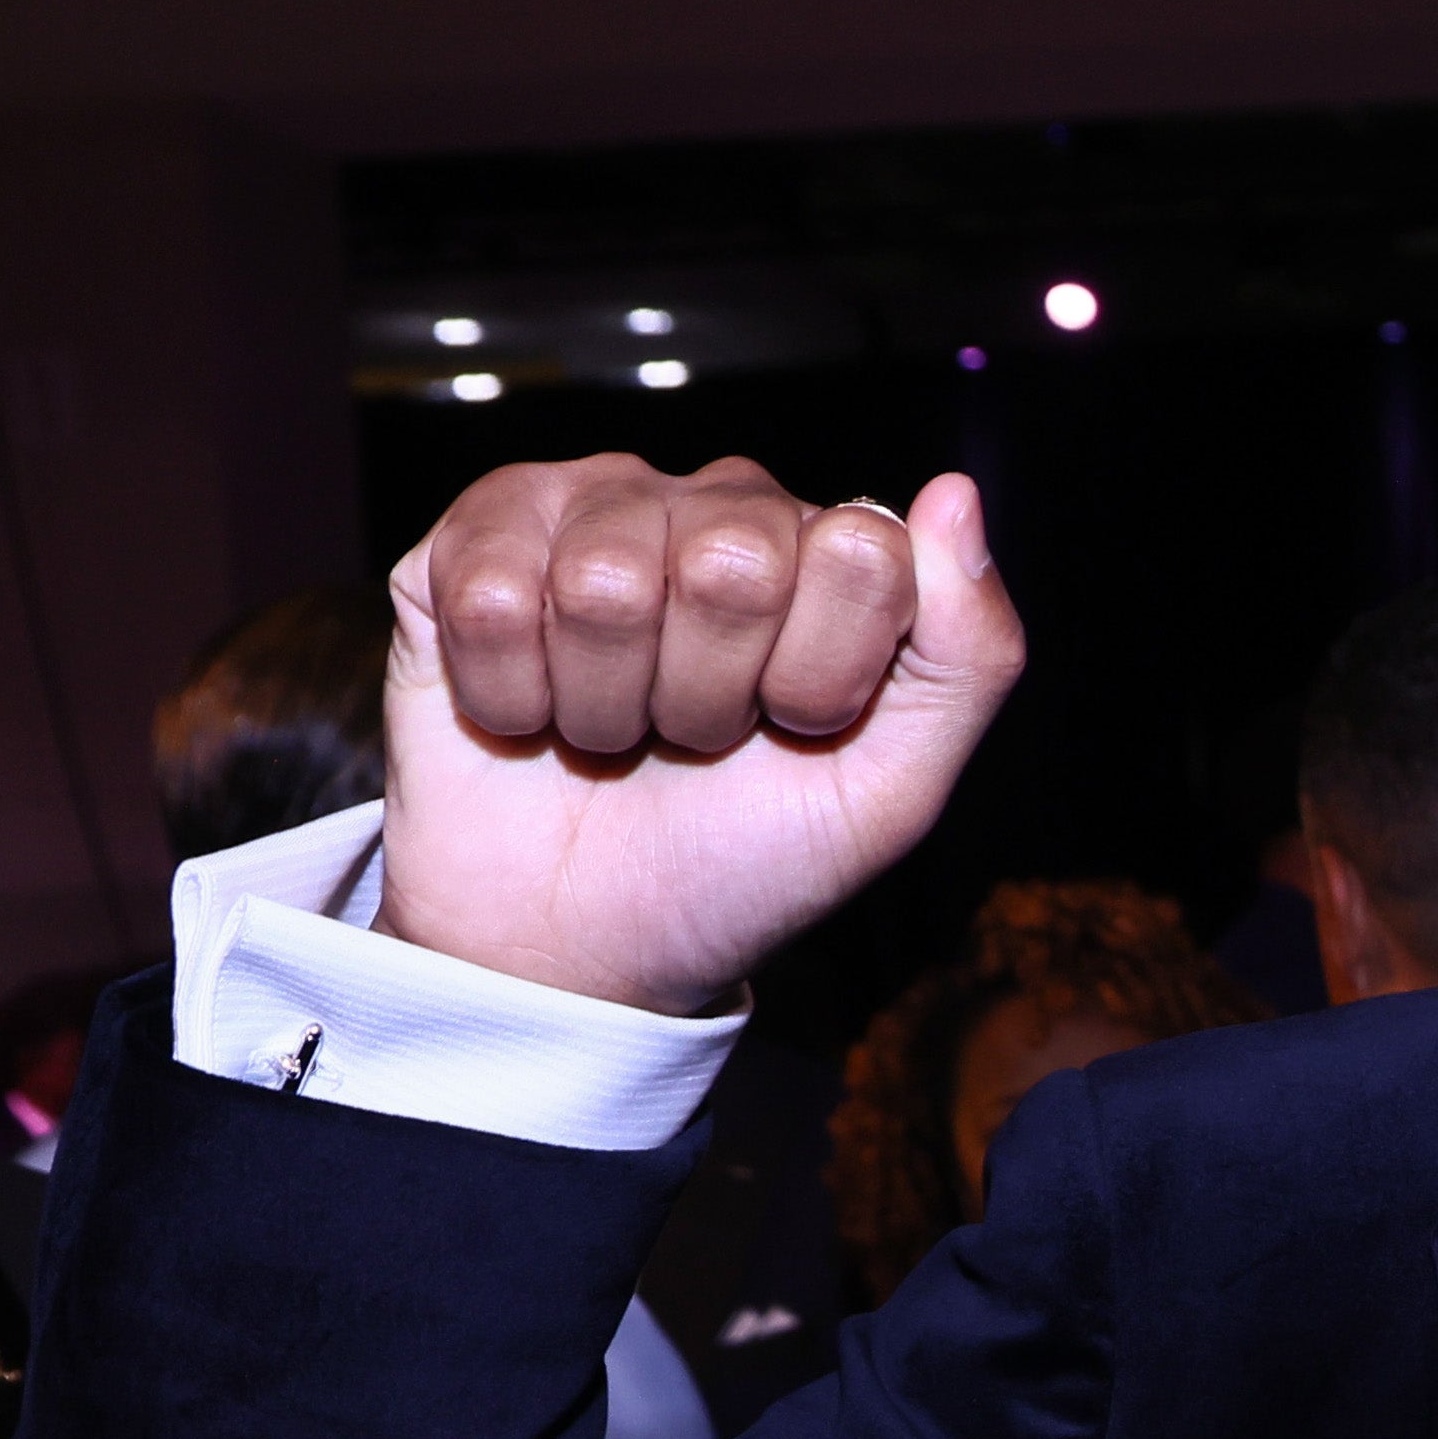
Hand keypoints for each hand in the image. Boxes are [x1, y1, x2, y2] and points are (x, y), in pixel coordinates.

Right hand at [379, 461, 1024, 1017]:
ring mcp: (589, 508)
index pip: (860, 554)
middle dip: (707, 696)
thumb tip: (955, 493)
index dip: (818, 677)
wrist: (581, 945)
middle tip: (691, 741)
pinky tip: (527, 713)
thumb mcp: (888, 794)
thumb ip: (968, 655)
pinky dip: (509, 696)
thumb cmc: (739, 864)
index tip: (792, 732)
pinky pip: (489, 592)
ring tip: (610, 733)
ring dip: (605, 704)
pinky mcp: (469, 541)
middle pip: (730, 562)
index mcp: (827, 551)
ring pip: (601, 582)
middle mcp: (712, 504)